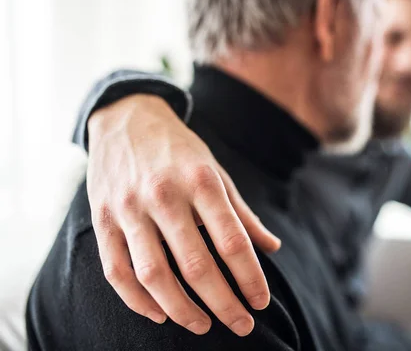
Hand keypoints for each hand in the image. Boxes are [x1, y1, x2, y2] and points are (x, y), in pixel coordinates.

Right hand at [87, 94, 280, 336]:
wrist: (126, 119)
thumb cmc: (179, 151)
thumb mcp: (216, 171)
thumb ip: (242, 213)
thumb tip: (273, 247)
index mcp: (201, 182)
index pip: (232, 242)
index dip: (250, 278)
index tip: (261, 302)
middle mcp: (165, 196)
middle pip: (196, 265)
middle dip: (223, 304)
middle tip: (241, 325)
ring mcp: (129, 209)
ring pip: (153, 275)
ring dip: (181, 310)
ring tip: (202, 326)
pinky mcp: (103, 219)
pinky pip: (116, 271)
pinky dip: (138, 300)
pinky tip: (159, 314)